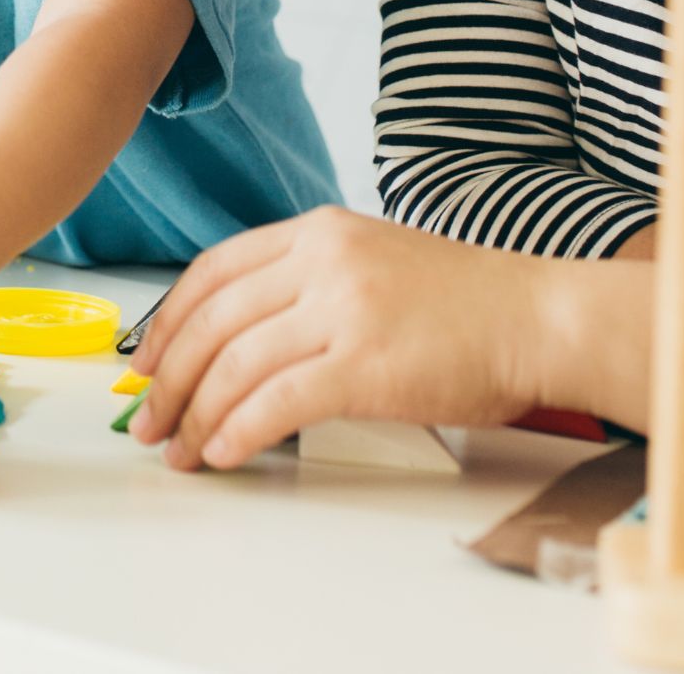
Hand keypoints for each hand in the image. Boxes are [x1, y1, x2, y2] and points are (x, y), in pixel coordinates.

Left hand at [128, 207, 563, 469]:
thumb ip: (311, 284)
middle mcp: (325, 259)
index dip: (167, 322)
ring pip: (236, 365)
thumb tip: (242, 341)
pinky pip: (277, 402)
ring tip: (182, 452)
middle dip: (168, 378)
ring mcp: (345, 308)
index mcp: (320, 230)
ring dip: (197, 415)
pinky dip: (239, 432)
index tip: (145, 363)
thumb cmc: (467, 305)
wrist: (539, 318)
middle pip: (213, 320)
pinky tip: (226, 453)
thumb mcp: (376, 263)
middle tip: (148, 421)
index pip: (214, 270)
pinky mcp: (366, 363)